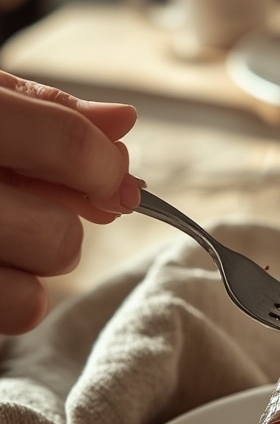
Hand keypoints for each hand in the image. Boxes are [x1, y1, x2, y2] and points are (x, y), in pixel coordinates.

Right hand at [0, 73, 142, 334]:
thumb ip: (47, 112)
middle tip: (34, 202)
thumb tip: (123, 123)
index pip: (68, 145)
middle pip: (60, 233)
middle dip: (66, 222)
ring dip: (41, 260)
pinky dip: (19, 296)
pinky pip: (20, 312)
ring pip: (43, 281)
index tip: (114, 181)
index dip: (105, 168)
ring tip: (5, 231)